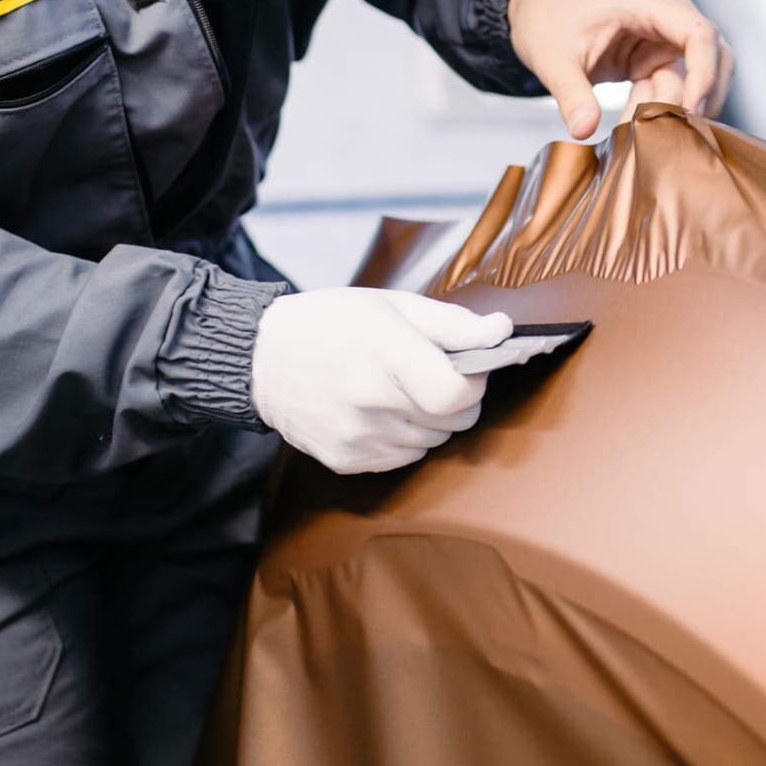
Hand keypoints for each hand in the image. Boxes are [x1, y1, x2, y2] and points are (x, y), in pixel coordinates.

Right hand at [250, 288, 511, 474]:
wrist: (262, 359)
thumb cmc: (330, 324)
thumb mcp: (393, 305)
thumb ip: (453, 323)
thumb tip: (503, 331)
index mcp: (385, 353)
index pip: (456, 394)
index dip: (473, 382)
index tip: (464, 366)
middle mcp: (370, 400)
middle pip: (454, 421)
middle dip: (455, 399)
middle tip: (429, 374)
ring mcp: (357, 436)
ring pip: (433, 443)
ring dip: (429, 420)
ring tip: (397, 390)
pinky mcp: (347, 460)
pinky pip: (404, 458)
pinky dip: (403, 437)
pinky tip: (378, 411)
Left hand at [507, 0, 735, 138]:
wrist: (540, 8)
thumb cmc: (549, 16)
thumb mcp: (552, 57)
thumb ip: (570, 93)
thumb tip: (584, 129)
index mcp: (650, 3)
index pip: (699, 33)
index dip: (704, 73)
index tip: (690, 109)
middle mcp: (669, 19)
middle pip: (715, 58)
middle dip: (699, 98)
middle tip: (670, 135)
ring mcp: (665, 41)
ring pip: (697, 80)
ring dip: (676, 109)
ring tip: (643, 135)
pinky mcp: (657, 61)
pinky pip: (674, 90)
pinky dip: (662, 112)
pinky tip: (638, 131)